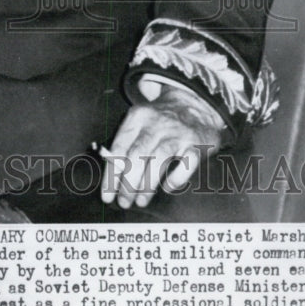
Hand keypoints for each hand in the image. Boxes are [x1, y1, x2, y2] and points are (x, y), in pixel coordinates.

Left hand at [101, 87, 223, 209]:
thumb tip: (112, 176)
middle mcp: (156, 123)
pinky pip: (186, 164)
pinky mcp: (197, 144)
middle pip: (136, 155)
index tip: (107, 195)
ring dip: (147, 184)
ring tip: (140, 201)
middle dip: (127, 183)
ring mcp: (178, 133)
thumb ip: (126, 143)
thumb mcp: (140, 121)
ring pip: (158, 159)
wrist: (195, 103)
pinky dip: (175, 178)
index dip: (111, 174)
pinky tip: (167, 188)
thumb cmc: (161, 120)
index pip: (119, 148)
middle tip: (123, 202)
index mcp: (137, 117)